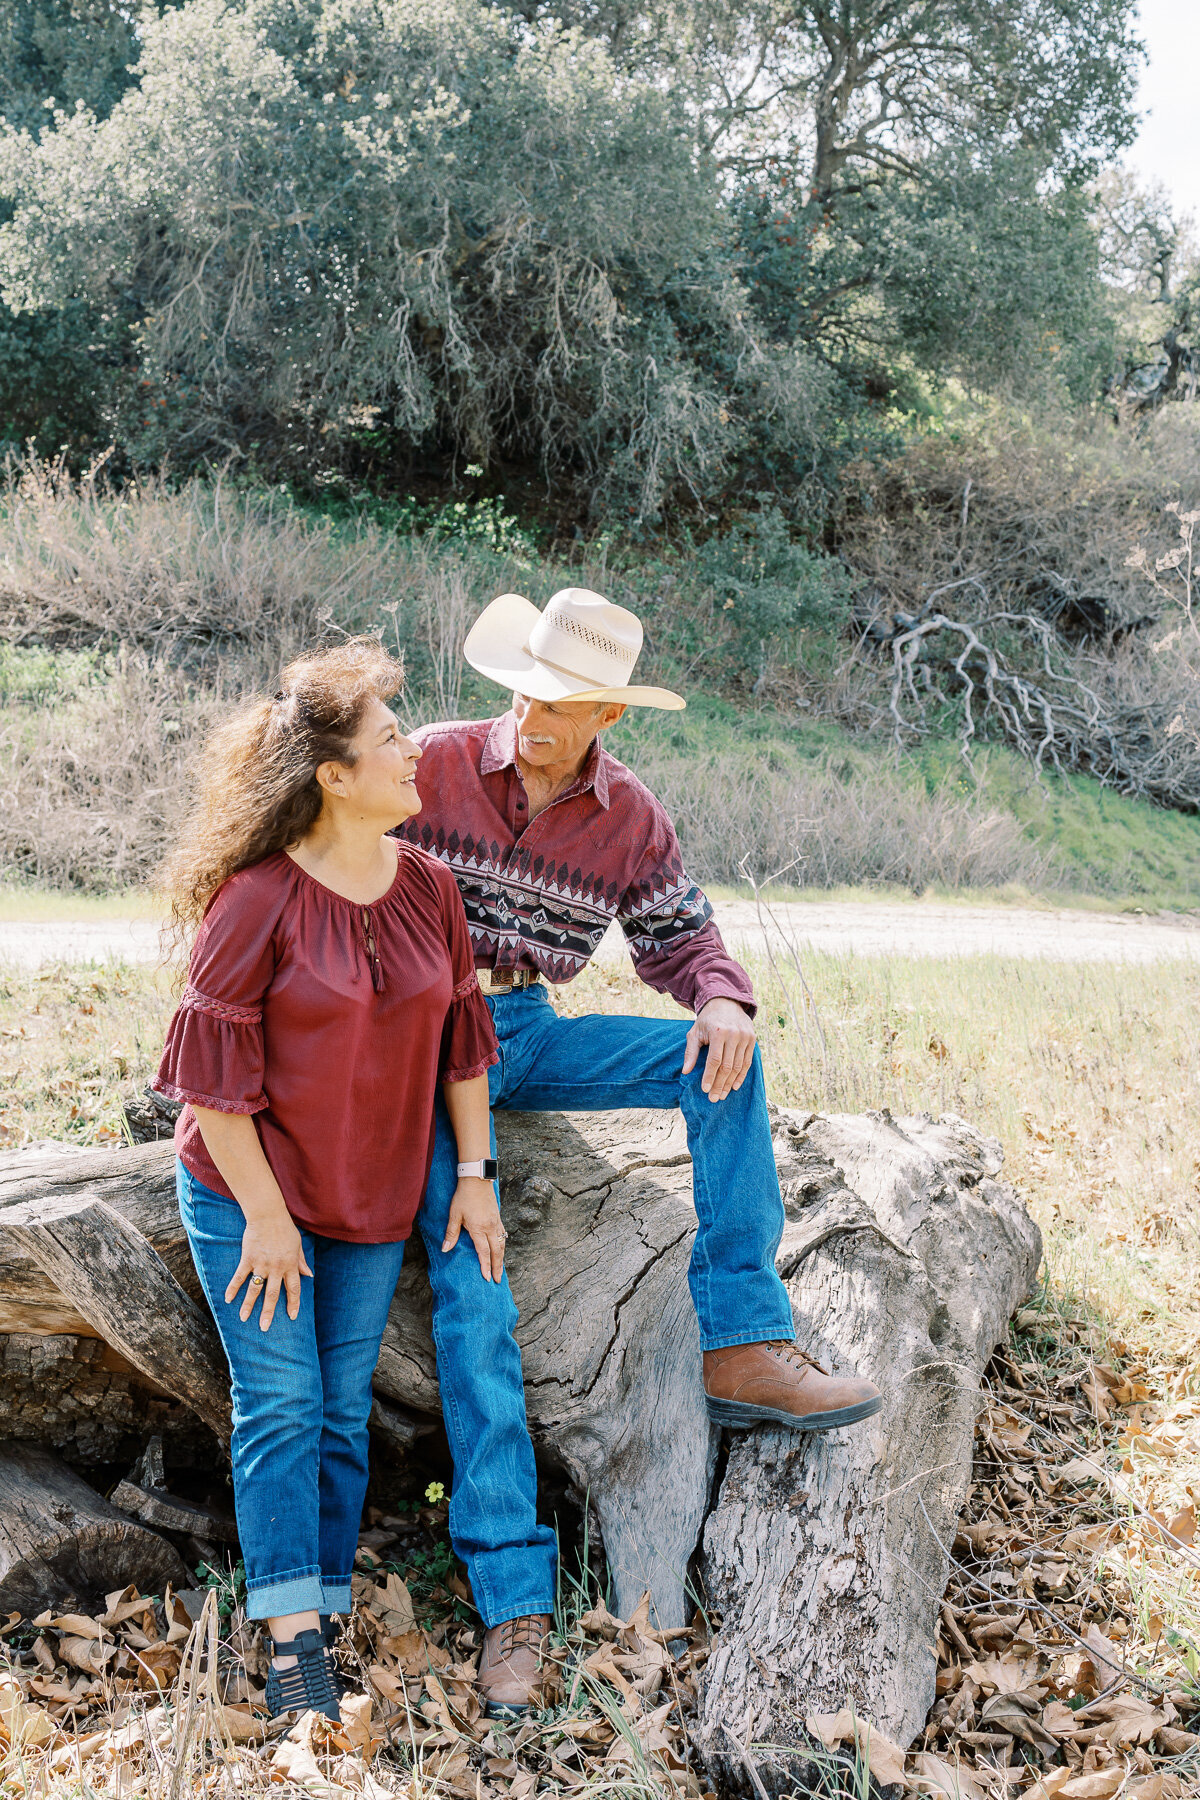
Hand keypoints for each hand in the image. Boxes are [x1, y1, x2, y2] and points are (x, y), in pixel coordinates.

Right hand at [225, 1210, 312, 1329]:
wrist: (268, 1215)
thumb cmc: (285, 1229)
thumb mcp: (298, 1245)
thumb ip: (301, 1262)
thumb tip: (309, 1276)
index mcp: (290, 1265)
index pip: (293, 1289)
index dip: (293, 1303)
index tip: (292, 1316)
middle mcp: (276, 1268)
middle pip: (272, 1295)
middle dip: (268, 1313)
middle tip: (264, 1328)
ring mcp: (261, 1264)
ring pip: (254, 1289)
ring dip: (248, 1305)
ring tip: (243, 1319)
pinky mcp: (248, 1259)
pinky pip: (239, 1276)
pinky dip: (233, 1288)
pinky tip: (228, 1299)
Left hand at [442, 1178, 505, 1281]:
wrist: (476, 1179)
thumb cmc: (463, 1196)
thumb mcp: (454, 1215)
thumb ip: (451, 1234)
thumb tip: (445, 1250)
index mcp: (479, 1228)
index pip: (484, 1252)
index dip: (486, 1266)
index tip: (487, 1278)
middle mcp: (490, 1227)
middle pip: (497, 1252)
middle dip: (497, 1267)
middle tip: (498, 1280)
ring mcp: (496, 1222)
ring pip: (502, 1244)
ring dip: (502, 1258)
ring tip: (501, 1269)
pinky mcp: (497, 1217)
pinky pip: (503, 1235)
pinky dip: (503, 1246)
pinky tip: (501, 1250)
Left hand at [682, 997, 755, 1102]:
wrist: (726, 1003)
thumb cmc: (707, 1020)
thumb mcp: (695, 1032)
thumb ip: (691, 1052)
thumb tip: (685, 1072)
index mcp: (718, 1031)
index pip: (714, 1060)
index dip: (709, 1077)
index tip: (704, 1090)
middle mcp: (734, 1034)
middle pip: (727, 1066)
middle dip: (719, 1084)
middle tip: (713, 1098)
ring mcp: (745, 1036)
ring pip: (738, 1066)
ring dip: (730, 1083)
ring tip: (722, 1095)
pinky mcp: (752, 1039)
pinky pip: (747, 1062)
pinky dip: (741, 1076)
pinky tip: (734, 1086)